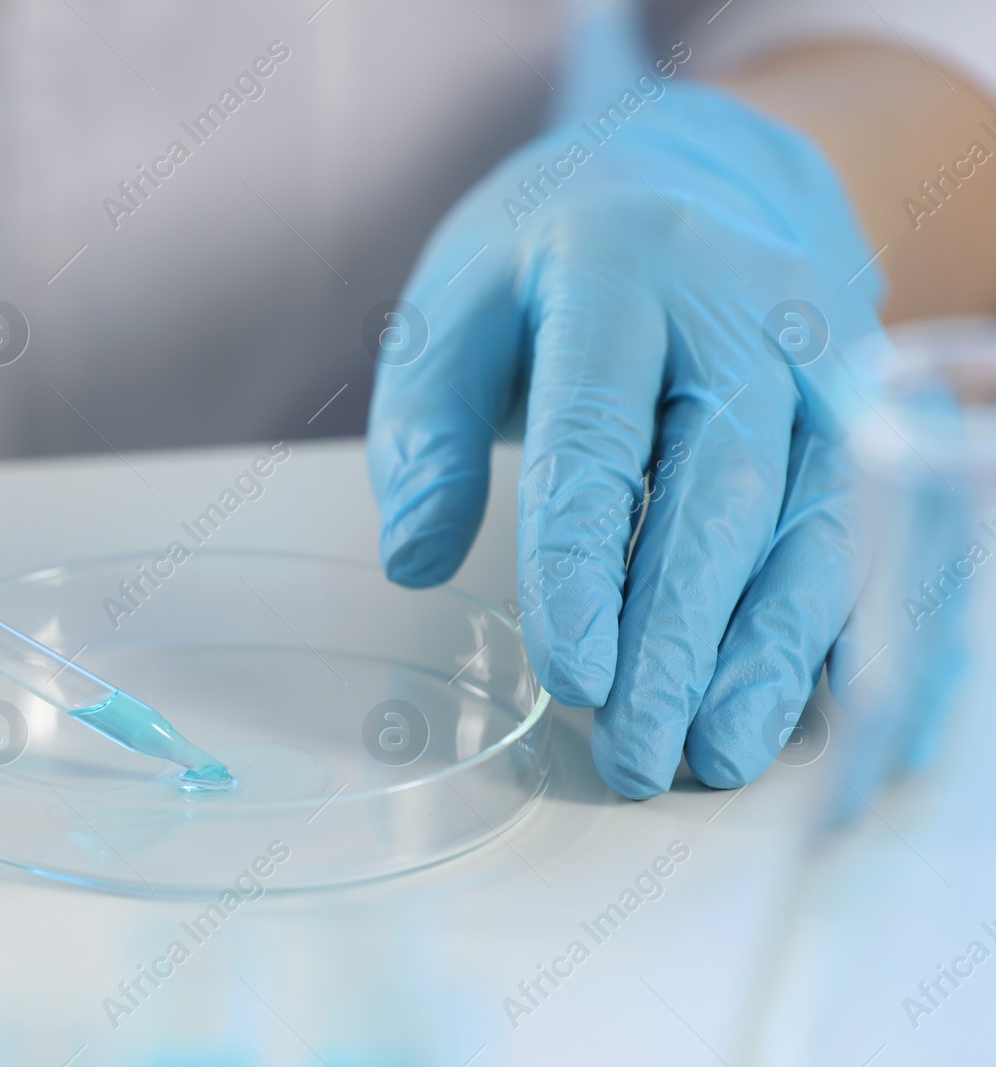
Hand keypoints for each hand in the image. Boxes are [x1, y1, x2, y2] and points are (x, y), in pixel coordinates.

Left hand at [367, 79, 885, 797]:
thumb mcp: (453, 313)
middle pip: (728, 488)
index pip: (601, 435)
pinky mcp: (871, 414)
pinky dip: (866, 632)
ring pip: (820, 522)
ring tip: (717, 759)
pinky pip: (884, 530)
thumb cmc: (545, 265)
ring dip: (775, 655)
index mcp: (622, 265)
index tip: (572, 678)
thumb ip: (426, 434)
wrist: (687, 181)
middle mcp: (749, 307)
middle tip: (638, 754)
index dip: (585, 565)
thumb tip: (414, 559)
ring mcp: (830, 359)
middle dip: (683, 637)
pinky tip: (836, 722)